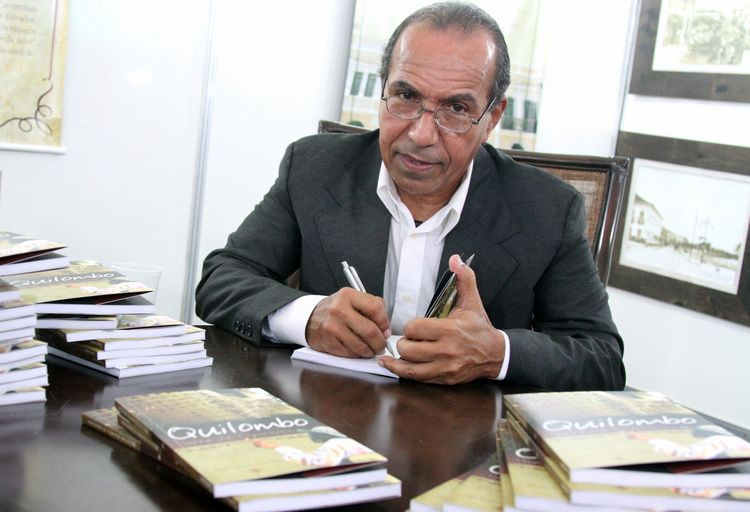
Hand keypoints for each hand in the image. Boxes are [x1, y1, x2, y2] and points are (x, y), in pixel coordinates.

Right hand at [306, 287, 389, 357]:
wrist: (310, 318)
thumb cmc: (337, 310)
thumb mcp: (353, 300)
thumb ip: (372, 308)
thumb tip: (385, 329)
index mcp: (348, 295)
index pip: (376, 308)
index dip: (385, 322)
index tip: (385, 330)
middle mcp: (339, 309)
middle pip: (370, 331)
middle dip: (380, 342)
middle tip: (381, 345)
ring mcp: (332, 326)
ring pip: (361, 346)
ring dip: (370, 351)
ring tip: (371, 350)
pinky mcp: (327, 341)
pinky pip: (349, 353)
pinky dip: (357, 355)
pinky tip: (357, 351)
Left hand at [379, 254, 504, 383]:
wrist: (495, 354)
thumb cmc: (479, 328)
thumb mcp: (472, 301)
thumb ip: (464, 278)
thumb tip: (455, 259)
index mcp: (450, 329)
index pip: (414, 328)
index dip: (410, 326)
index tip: (415, 326)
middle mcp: (446, 350)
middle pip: (408, 348)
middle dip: (404, 342)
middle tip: (408, 339)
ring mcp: (444, 367)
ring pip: (409, 366)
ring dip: (399, 359)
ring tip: (391, 353)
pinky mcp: (444, 379)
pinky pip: (416, 378)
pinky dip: (401, 372)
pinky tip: (391, 365)